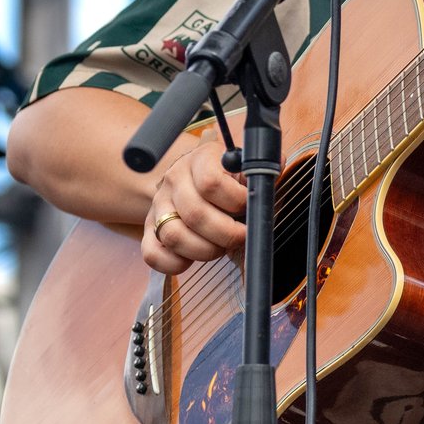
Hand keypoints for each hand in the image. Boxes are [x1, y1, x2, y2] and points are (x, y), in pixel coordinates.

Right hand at [143, 128, 246, 274]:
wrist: (193, 182)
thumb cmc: (228, 181)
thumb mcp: (244, 171)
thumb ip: (258, 173)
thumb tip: (274, 163)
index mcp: (200, 160)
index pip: (211, 183)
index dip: (236, 202)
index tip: (248, 208)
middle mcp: (175, 179)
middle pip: (195, 214)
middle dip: (226, 234)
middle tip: (240, 236)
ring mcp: (158, 204)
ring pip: (173, 235)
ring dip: (205, 250)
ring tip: (220, 246)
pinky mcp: (149, 228)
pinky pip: (152, 253)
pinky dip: (174, 263)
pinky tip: (193, 259)